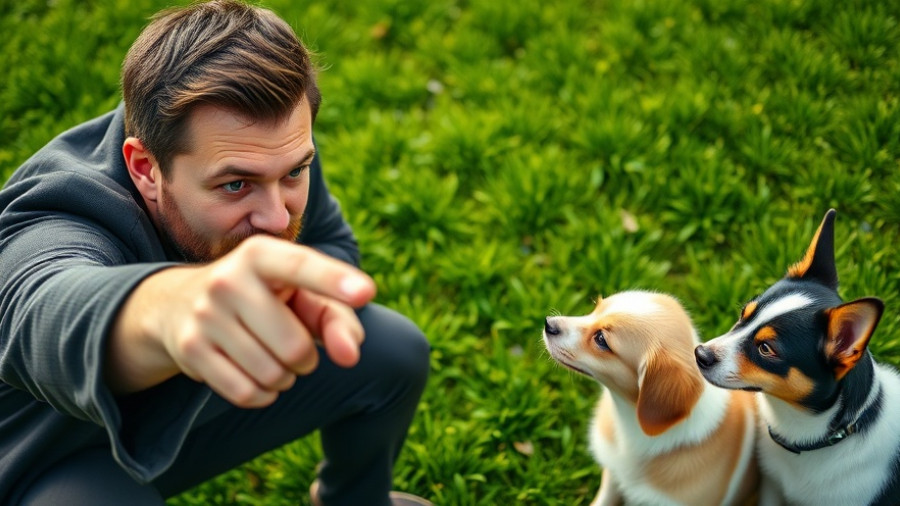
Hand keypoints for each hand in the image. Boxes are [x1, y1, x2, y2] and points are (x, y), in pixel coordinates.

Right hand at [107, 236, 375, 407]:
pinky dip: (263, 394)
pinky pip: (246, 393)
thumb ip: (336, 317)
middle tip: (293, 346)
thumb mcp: (299, 295)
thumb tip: (350, 354)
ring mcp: (205, 315)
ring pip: (272, 374)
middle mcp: (229, 280)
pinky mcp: (190, 350)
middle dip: (305, 358)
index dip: (335, 281)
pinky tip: (256, 377)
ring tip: (272, 358)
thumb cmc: (263, 298)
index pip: (301, 266)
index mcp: (261, 254)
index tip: (366, 292)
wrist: (178, 303)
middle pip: (295, 347)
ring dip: (284, 377)